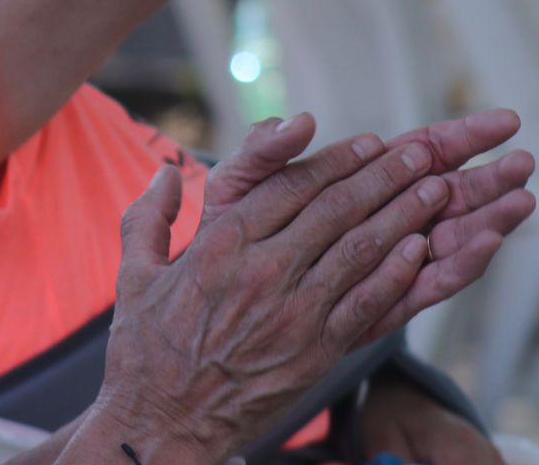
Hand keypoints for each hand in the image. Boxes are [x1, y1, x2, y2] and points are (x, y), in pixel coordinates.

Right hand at [97, 111, 531, 459]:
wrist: (162, 422)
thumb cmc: (144, 348)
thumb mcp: (132, 272)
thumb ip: (148, 216)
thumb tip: (164, 172)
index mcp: (219, 245)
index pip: (290, 186)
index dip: (335, 160)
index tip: (367, 143)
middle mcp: (262, 272)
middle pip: (335, 209)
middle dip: (382, 176)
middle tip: (417, 153)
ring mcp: (293, 313)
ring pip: (359, 250)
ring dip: (402, 215)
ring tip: (433, 189)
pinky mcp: (316, 352)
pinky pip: (367, 304)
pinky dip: (397, 274)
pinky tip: (419, 250)